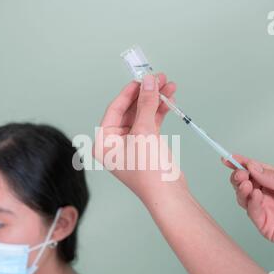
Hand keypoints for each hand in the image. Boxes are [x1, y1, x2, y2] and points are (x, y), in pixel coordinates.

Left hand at [93, 73, 186, 201]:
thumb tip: (149, 81)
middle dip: (146, 94)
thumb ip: (146, 104)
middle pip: (129, 110)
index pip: (114, 109)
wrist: (168, 194)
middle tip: (159, 78)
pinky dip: (159, 112)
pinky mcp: (146, 147)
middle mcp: (114, 144)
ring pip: (142, 115)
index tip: (142, 78)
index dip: (129, 92)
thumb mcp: (144, 132)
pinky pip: (150, 123)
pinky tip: (169, 100)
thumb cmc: (149, 170)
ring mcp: (131, 145)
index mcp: (104, 142)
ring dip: (156, 101)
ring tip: (170, 85)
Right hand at [222, 154, 273, 241]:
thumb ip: (273, 177)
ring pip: (244, 198)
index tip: (229, 159)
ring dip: (241, 189)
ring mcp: (265, 209)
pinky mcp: (264, 225)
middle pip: (245, 183)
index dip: (241, 163)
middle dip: (238, 176)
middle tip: (239, 174)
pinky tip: (254, 195)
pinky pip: (253, 212)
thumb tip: (253, 167)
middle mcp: (268, 194)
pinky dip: (251, 203)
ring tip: (245, 184)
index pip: (255, 170)